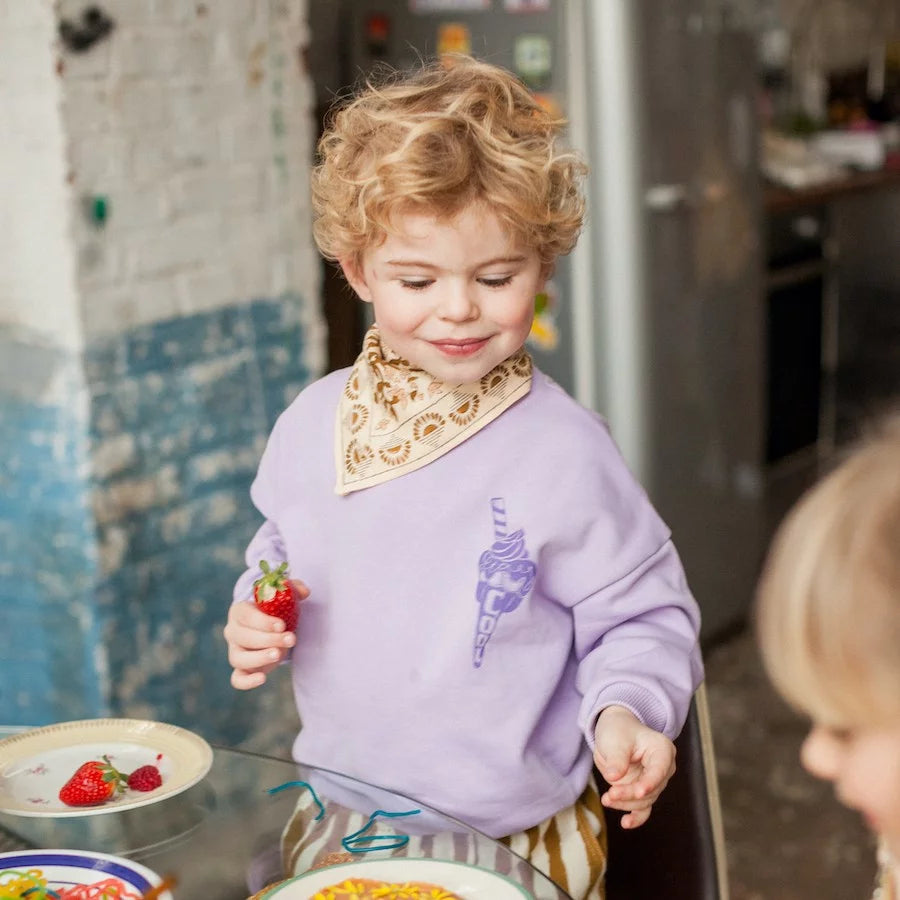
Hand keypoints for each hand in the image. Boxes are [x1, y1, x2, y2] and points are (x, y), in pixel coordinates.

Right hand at [223, 579, 307, 689]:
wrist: (271, 626)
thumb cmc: (276, 608)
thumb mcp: (284, 594)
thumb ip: (293, 589)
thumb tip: (305, 591)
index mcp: (239, 611)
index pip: (246, 616)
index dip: (263, 621)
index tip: (282, 625)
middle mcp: (232, 631)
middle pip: (243, 637)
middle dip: (268, 639)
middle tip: (291, 638)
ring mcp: (235, 651)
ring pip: (238, 658)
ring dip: (259, 657)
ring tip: (279, 654)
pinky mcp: (242, 668)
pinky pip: (237, 679)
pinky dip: (246, 682)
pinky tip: (262, 678)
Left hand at [593, 705, 675, 828]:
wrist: (615, 730)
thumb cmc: (618, 730)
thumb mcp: (615, 739)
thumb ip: (617, 758)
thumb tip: (614, 777)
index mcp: (662, 749)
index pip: (659, 770)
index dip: (650, 782)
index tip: (639, 791)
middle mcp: (663, 768)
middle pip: (651, 789)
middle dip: (630, 794)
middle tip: (610, 795)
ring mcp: (655, 782)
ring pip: (645, 800)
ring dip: (626, 803)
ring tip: (606, 799)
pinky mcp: (644, 792)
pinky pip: (643, 808)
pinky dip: (635, 817)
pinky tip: (626, 823)